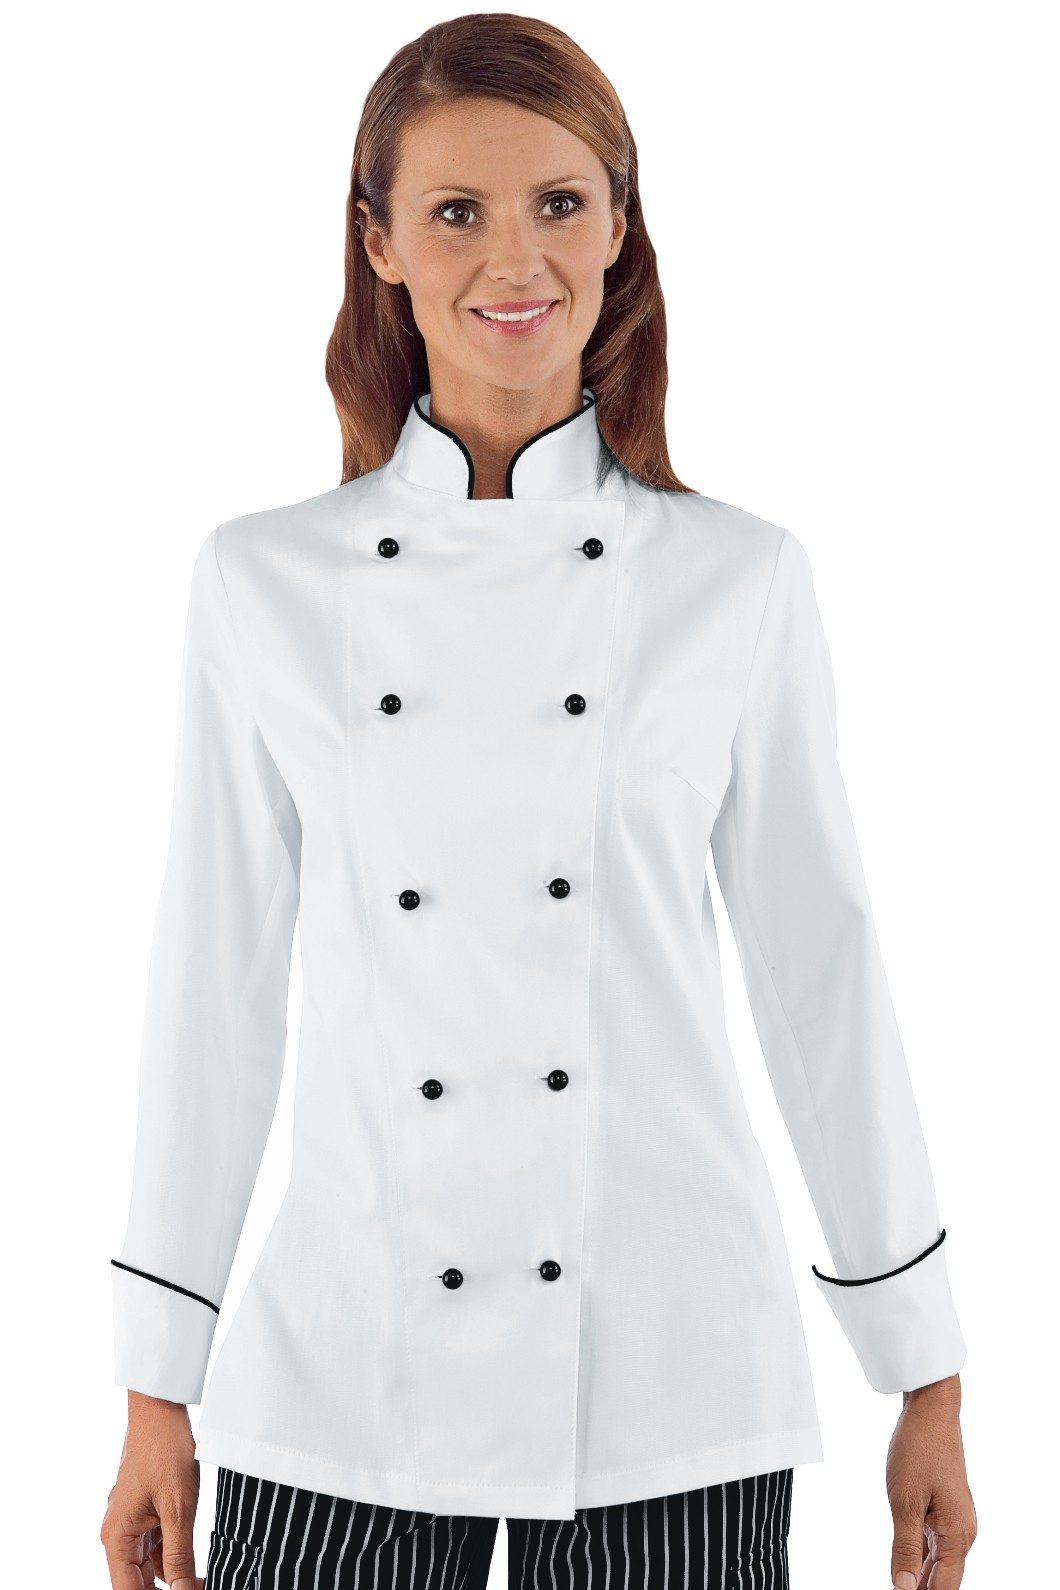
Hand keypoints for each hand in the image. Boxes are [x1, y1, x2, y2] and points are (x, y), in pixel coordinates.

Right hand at [100, 1391, 203, 1588]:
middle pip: (138, 1583)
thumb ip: (180, 1557)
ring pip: (149, 1567)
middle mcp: (118, 1534)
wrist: (161, 1409)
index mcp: (116, 1537)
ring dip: (174, 1577)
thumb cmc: (165, 1451)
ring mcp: (131, 1523)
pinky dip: (174, 1558)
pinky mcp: (145, 1513)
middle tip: (198, 1589)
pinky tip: (196, 1566)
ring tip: (201, 1581)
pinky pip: (156, 1547)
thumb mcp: (179, 1508)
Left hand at [886, 1374, 975, 1588]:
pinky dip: (918, 1556)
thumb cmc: (918, 1451)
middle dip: (919, 1589)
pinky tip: (903, 1564)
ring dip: (918, 1575)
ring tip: (896, 1584)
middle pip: (942, 1580)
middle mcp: (962, 1534)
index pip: (943, 1589)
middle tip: (894, 1588)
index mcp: (956, 1537)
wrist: (931, 1412)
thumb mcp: (904, 1502)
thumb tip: (903, 1588)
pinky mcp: (945, 1511)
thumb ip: (904, 1548)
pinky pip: (932, 1543)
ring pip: (936, 1563)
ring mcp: (954, 1522)